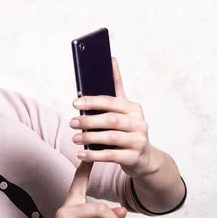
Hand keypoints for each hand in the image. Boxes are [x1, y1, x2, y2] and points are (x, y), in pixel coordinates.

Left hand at [70, 57, 158, 177]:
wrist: (144, 157)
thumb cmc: (128, 129)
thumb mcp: (124, 109)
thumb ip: (116, 86)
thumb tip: (111, 59)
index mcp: (133, 108)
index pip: (111, 102)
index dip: (92, 101)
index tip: (75, 103)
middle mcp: (139, 123)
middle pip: (111, 120)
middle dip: (89, 121)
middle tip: (72, 123)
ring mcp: (138, 141)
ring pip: (111, 138)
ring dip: (90, 138)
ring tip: (75, 139)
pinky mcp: (135, 157)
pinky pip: (112, 156)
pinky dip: (94, 156)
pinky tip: (81, 154)